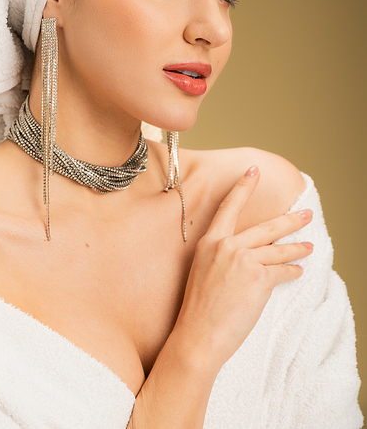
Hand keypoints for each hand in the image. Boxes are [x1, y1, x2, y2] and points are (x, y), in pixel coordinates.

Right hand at [175, 165, 312, 370]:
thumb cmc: (199, 309)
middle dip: (289, 220)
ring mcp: (244, 261)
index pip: (229, 207)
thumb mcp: (203, 271)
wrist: (198, 334)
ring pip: (278, 250)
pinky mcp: (259, 278)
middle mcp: (227, 246)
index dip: (243, 187)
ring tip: (308, 247)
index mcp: (209, 242)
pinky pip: (282, 271)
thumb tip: (246, 255)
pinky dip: (292, 271)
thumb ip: (222, 256)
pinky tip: (298, 271)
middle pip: (265, 227)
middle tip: (305, 215)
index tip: (254, 171)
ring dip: (296, 249)